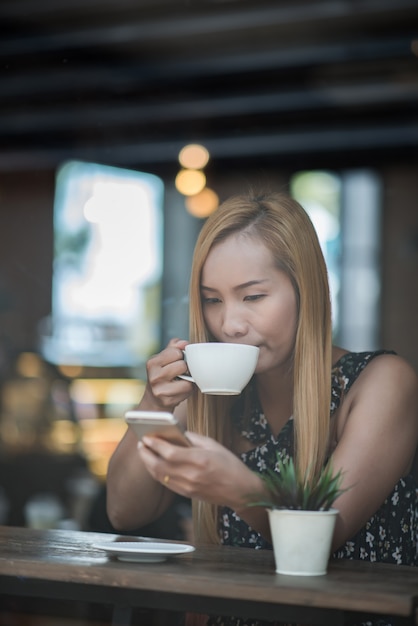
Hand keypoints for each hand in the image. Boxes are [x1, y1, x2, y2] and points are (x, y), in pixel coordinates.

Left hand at [138, 431, 263, 510]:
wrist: (240, 490)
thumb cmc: (230, 465)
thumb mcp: (213, 445)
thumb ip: (193, 438)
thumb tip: (175, 432)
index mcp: (199, 460)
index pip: (170, 453)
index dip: (155, 444)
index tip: (147, 437)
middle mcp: (191, 475)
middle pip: (159, 465)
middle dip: (146, 454)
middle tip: (141, 443)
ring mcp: (187, 487)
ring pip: (159, 476)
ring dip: (148, 463)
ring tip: (145, 452)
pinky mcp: (186, 494)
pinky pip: (166, 483)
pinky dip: (156, 473)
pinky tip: (154, 464)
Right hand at [140, 338, 192, 412]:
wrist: (154, 399)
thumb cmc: (163, 376)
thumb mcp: (164, 359)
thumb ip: (174, 347)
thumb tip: (184, 343)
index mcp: (152, 363)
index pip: (176, 352)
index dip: (180, 356)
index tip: (176, 361)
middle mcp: (154, 376)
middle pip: (182, 365)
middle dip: (184, 368)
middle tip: (179, 373)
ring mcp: (160, 390)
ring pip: (187, 378)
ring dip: (188, 379)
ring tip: (181, 381)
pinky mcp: (168, 401)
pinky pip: (188, 389)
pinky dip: (188, 389)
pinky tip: (181, 389)